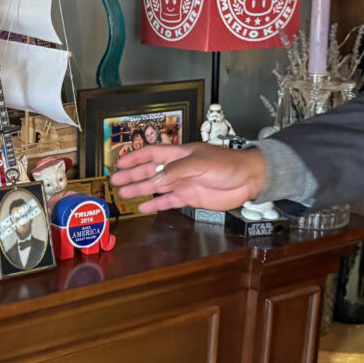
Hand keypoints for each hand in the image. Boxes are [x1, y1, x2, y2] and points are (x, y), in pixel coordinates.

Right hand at [110, 142, 267, 213]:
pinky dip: (156, 204)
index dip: (134, 157)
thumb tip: (153, 179)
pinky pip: (169, 201)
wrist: (248, 179)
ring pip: (156, 187)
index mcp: (179, 154)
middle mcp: (178, 168)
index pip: (151, 153)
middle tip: (115, 181)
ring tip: (124, 195)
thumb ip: (174, 171)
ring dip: (140, 190)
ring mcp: (183, 183)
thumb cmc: (226, 164)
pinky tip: (144, 208)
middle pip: (149, 170)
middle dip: (132, 175)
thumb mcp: (198, 163)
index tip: (119, 162)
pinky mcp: (190, 197)